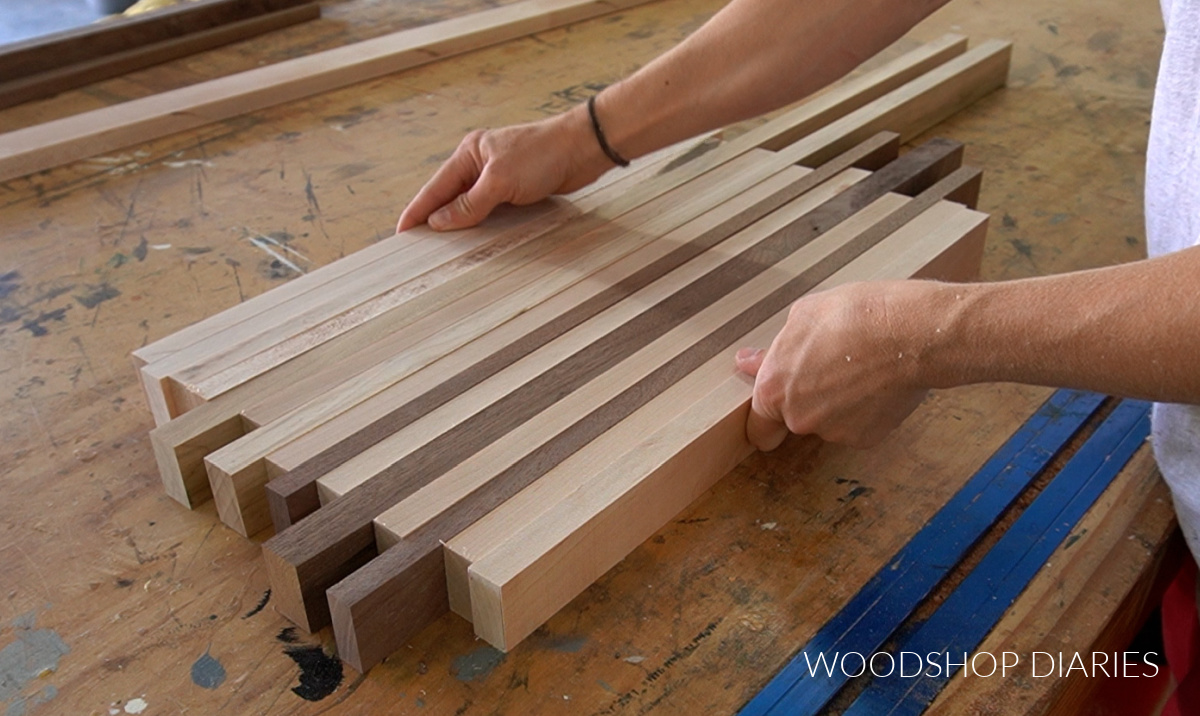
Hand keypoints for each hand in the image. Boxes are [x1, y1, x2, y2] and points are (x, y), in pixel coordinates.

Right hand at [397, 105, 612, 231]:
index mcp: (469, 154)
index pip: (436, 187)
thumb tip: (440, 222)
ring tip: (444, 248)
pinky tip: (478, 239)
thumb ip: (470, 204)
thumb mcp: (499, 181)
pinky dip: (483, 224)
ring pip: (471, 205)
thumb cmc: (542, 154)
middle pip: (450, 197)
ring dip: (460, 224)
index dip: (418, 211)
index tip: (402, 231)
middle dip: (435, 219)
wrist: (581, 149)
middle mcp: (480, 164)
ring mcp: (499, 176)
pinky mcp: (518, 189)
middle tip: (418, 246)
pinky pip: (492, 211)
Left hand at [735, 281, 936, 450]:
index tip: (775, 411)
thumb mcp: (804, 317)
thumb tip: (750, 362)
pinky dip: (866, 410)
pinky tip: (878, 382)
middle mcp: (800, 419)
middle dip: (809, 400)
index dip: (767, 419)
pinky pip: (859, 425)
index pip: (758, 428)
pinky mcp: (867, 437)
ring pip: (830, 422)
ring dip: (839, 403)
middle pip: (797, 420)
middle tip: (830, 367)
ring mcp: (834, 432)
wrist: (911, 332)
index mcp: (775, 391)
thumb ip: (774, 350)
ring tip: (860, 367)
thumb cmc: (857, 316)